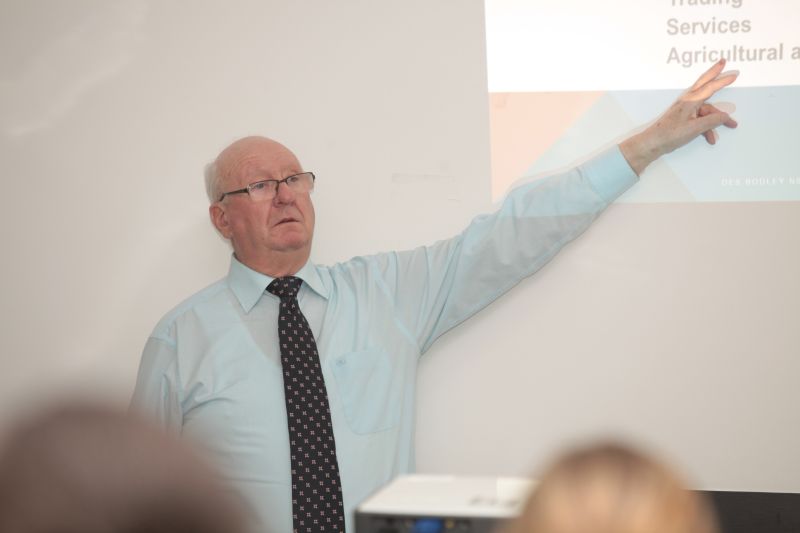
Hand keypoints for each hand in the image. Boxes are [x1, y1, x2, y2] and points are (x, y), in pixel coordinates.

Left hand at [620, 59, 738, 174]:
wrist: (652, 144)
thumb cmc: (669, 135)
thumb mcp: (694, 129)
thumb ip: (711, 121)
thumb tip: (725, 116)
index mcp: (690, 101)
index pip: (709, 88)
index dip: (722, 81)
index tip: (733, 74)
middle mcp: (687, 102)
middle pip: (705, 85)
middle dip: (715, 75)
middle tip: (723, 62)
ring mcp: (685, 109)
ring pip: (706, 110)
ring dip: (716, 120)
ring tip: (730, 126)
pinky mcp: (683, 118)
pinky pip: (700, 119)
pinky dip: (706, 128)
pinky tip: (710, 138)